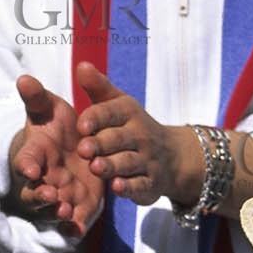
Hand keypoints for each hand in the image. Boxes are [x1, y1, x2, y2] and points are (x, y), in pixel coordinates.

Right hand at [11, 72, 104, 237]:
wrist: (76, 152)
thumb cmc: (57, 129)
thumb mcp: (50, 110)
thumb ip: (37, 98)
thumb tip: (24, 78)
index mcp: (35, 156)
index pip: (25, 162)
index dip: (26, 166)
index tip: (31, 170)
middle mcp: (42, 179)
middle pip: (33, 192)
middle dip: (40, 196)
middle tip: (51, 195)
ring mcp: (57, 195)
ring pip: (51, 210)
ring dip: (55, 212)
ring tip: (65, 211)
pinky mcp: (74, 208)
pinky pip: (70, 223)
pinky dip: (72, 228)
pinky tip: (78, 229)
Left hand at [75, 62, 190, 206]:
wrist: (172, 157)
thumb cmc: (130, 127)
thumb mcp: (116, 105)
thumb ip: (98, 88)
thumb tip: (82, 65)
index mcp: (127, 114)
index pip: (111, 112)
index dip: (96, 118)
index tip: (81, 124)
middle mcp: (139, 136)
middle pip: (118, 139)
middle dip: (101, 143)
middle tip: (83, 149)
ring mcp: (146, 160)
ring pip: (127, 162)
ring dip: (112, 165)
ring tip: (96, 167)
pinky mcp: (150, 183)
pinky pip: (140, 185)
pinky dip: (130, 187)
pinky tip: (117, 187)